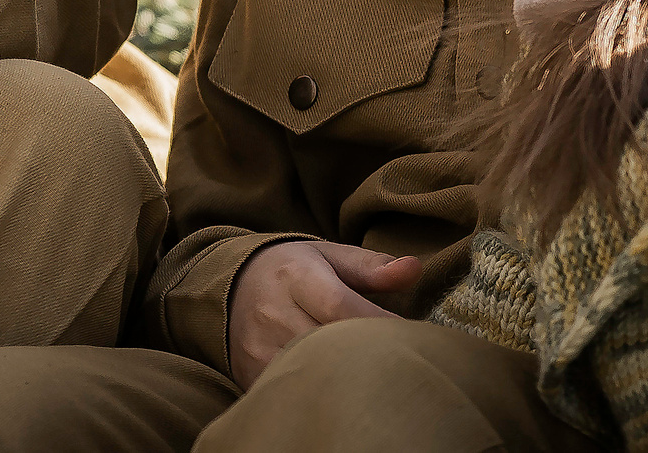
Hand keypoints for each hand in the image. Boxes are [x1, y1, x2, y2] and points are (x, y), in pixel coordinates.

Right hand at [226, 240, 421, 389]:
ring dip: (346, 377)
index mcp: (296, 276)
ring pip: (311, 373)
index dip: (379, 326)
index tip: (413, 337)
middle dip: (367, 355)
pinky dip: (320, 391)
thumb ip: (371, 267)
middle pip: (328, 345)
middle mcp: (272, 312)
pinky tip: (341, 387)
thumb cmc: (295, 270)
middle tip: (398, 361)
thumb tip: (414, 269)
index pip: (340, 307)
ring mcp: (258, 347)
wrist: (233, 286)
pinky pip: (292, 390)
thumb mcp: (329, 257)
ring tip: (372, 375)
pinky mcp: (251, 374)